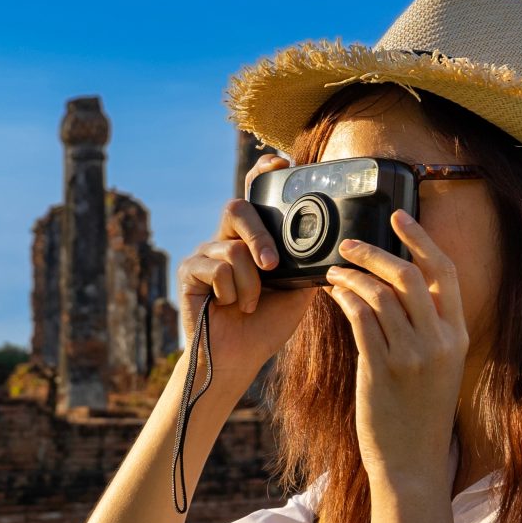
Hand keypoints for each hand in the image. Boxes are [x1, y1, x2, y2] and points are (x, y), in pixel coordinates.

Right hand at [174, 151, 319, 390]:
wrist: (238, 359)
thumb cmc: (265, 326)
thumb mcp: (298, 291)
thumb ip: (307, 262)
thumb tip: (333, 241)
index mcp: (252, 240)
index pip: (254, 195)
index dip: (263, 174)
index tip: (279, 163)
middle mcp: (226, 240)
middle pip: (236, 209)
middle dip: (259, 236)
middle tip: (272, 265)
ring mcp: (204, 253)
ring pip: (232, 248)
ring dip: (250, 283)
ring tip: (250, 304)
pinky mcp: (188, 271)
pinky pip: (216, 267)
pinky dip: (232, 291)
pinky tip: (230, 307)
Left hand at [321, 208, 468, 490]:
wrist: (411, 464)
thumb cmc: (418, 414)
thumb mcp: (436, 368)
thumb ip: (425, 329)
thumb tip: (396, 288)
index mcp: (456, 336)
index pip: (443, 273)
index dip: (421, 239)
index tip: (398, 216)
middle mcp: (439, 342)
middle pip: (408, 275)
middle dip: (375, 252)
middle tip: (348, 243)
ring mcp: (412, 357)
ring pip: (379, 294)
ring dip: (352, 275)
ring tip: (334, 271)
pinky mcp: (381, 370)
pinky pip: (360, 320)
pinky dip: (344, 299)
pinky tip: (332, 294)